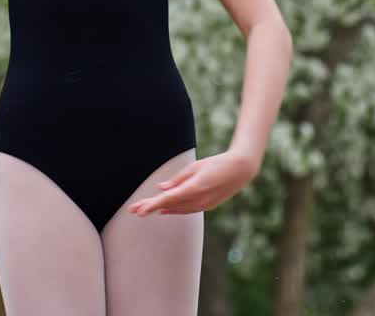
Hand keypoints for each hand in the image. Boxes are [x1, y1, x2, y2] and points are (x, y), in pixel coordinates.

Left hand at [127, 150, 258, 216]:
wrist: (240, 170)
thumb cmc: (217, 163)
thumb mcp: (195, 167)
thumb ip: (178, 179)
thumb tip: (161, 188)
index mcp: (194, 188)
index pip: (167, 199)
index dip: (151, 205)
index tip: (138, 210)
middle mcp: (198, 200)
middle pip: (169, 206)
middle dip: (150, 207)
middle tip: (133, 210)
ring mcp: (203, 205)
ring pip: (177, 209)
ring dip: (161, 209)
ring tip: (144, 209)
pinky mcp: (207, 205)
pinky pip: (186, 209)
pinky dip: (174, 209)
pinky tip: (164, 210)